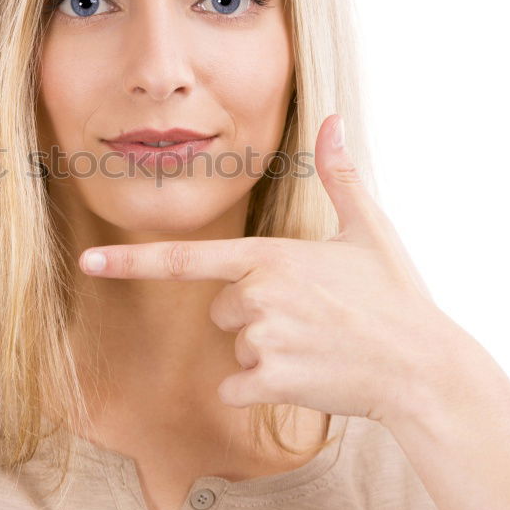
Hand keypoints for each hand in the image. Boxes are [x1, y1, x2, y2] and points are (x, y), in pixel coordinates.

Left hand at [78, 114, 465, 427]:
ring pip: (232, 349)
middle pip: (220, 310)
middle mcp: (258, 293)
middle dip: (252, 316)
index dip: (131, 262)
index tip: (88, 262)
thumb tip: (333, 121)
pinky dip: (258, 388)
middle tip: (308, 318)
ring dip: (263, 353)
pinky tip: (304, 376)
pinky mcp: (270, 381)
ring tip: (315, 345)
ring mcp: (261, 339)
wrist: (421, 367)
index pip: (185, 259)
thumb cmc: (395, 296)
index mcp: (270, 255)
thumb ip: (339, 175)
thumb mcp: (368, 228)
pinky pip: (234, 387)